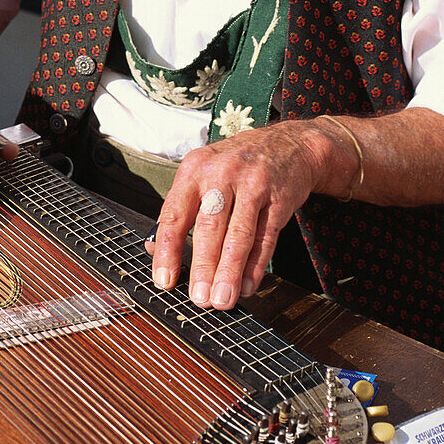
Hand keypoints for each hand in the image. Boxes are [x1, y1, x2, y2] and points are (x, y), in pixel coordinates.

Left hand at [150, 120, 341, 309]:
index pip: (174, 214)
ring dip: (229, 272)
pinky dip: (256, 266)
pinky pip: (266, 238)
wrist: (289, 144)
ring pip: (239, 235)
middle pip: (208, 227)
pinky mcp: (280, 198)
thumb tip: (154, 248)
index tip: (164, 281)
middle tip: (199, 298)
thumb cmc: (238, 164)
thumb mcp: (203, 172)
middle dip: (203, 267)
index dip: (168, 251)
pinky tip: (248, 286)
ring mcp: (254, 184)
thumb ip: (181, 207)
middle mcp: (222, 174)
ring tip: (223, 300)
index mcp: (194, 169)